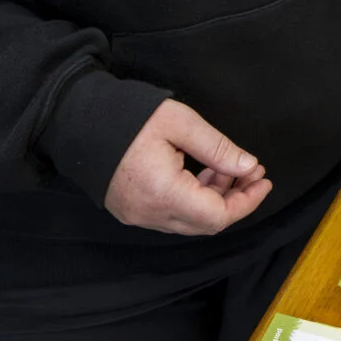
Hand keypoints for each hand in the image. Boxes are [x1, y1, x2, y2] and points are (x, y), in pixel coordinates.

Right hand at [102, 100, 271, 234]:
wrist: (77, 120)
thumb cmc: (128, 116)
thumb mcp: (180, 123)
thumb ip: (217, 148)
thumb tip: (248, 167)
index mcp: (163, 193)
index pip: (217, 216)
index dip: (246, 202)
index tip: (263, 179)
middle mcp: (149, 213)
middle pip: (205, 224)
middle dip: (235, 200)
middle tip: (252, 173)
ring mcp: (137, 215)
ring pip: (189, 221)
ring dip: (215, 199)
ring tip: (228, 168)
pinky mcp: (130, 210)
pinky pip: (171, 216)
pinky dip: (193, 201)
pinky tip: (203, 175)